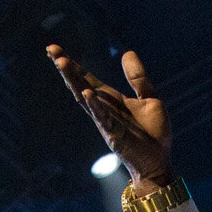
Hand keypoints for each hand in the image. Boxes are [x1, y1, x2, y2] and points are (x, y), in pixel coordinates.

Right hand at [48, 44, 171, 185]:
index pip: (88, 79)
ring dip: (74, 81)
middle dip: (67, 69)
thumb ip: (138, 78)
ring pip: (85, 99)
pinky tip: (86, 93)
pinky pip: (102, 118)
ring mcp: (106, 122)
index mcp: (111, 100)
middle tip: (51, 50)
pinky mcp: (114, 135)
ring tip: (63, 63)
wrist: (159, 162)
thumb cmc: (154, 134)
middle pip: (80, 85)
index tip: (55, 49)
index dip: (73, 65)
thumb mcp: (149, 98)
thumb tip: (126, 53)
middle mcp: (104, 110)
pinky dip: (95, 105)